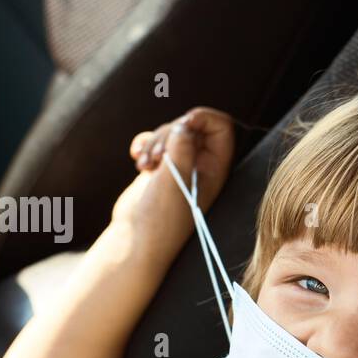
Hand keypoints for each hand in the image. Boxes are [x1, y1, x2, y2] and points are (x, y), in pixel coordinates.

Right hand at [111, 107, 236, 256]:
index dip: (204, 118)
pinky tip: (136, 159)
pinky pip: (153, 142)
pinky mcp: (158, 169)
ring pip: (170, 132)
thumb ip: (182, 148)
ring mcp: (179, 166)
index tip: (184, 122)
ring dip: (154, 142)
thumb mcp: (175, 180)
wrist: (137, 240)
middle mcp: (200, 165)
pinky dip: (143, 144)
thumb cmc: (162, 217)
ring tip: (145, 165)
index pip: (221, 128)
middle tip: (158, 158)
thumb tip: (184, 123)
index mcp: (215, 168)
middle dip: (170, 133)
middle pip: (191, 126)